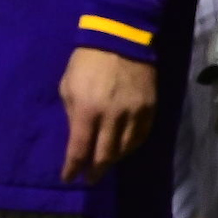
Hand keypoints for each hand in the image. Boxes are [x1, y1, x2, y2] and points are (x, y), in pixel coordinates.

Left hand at [59, 47, 155, 183]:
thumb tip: (77, 136)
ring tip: (105, 163)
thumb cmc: (86, 61)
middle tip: (90, 178)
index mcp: (86, 110)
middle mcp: (111, 117)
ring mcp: (133, 114)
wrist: (120, 38)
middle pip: (104, 156)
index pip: (79, 149)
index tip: (68, 178)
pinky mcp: (149, 109)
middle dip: (95, 171)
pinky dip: (130, 147)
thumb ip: (72, 112)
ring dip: (113, 160)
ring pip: (125, 150)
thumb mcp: (68, 85)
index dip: (73, 167)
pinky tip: (123, 148)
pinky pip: (141, 137)